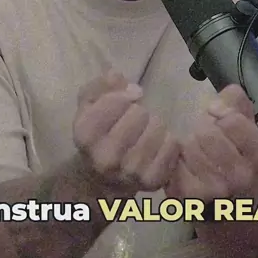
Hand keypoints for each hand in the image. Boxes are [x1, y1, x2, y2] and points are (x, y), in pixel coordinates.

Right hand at [74, 69, 179, 192]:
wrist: (102, 180)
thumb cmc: (98, 134)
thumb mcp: (89, 106)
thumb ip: (99, 86)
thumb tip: (117, 77)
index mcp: (85, 135)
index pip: (116, 100)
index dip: (123, 94)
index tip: (125, 100)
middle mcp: (105, 157)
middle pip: (139, 113)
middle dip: (138, 112)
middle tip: (134, 121)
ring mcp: (130, 171)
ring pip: (158, 127)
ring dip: (154, 125)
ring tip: (145, 132)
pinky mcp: (152, 181)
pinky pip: (172, 145)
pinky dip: (168, 140)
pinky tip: (156, 145)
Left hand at [165, 85, 257, 202]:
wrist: (231, 198)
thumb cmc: (236, 152)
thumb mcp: (245, 123)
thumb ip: (236, 101)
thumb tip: (214, 106)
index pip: (232, 121)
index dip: (221, 112)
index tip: (219, 118)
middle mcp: (242, 176)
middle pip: (207, 133)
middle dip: (203, 128)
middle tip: (205, 138)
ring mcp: (217, 190)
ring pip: (189, 146)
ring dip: (188, 143)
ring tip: (196, 151)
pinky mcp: (190, 196)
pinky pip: (174, 162)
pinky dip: (176, 157)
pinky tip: (184, 163)